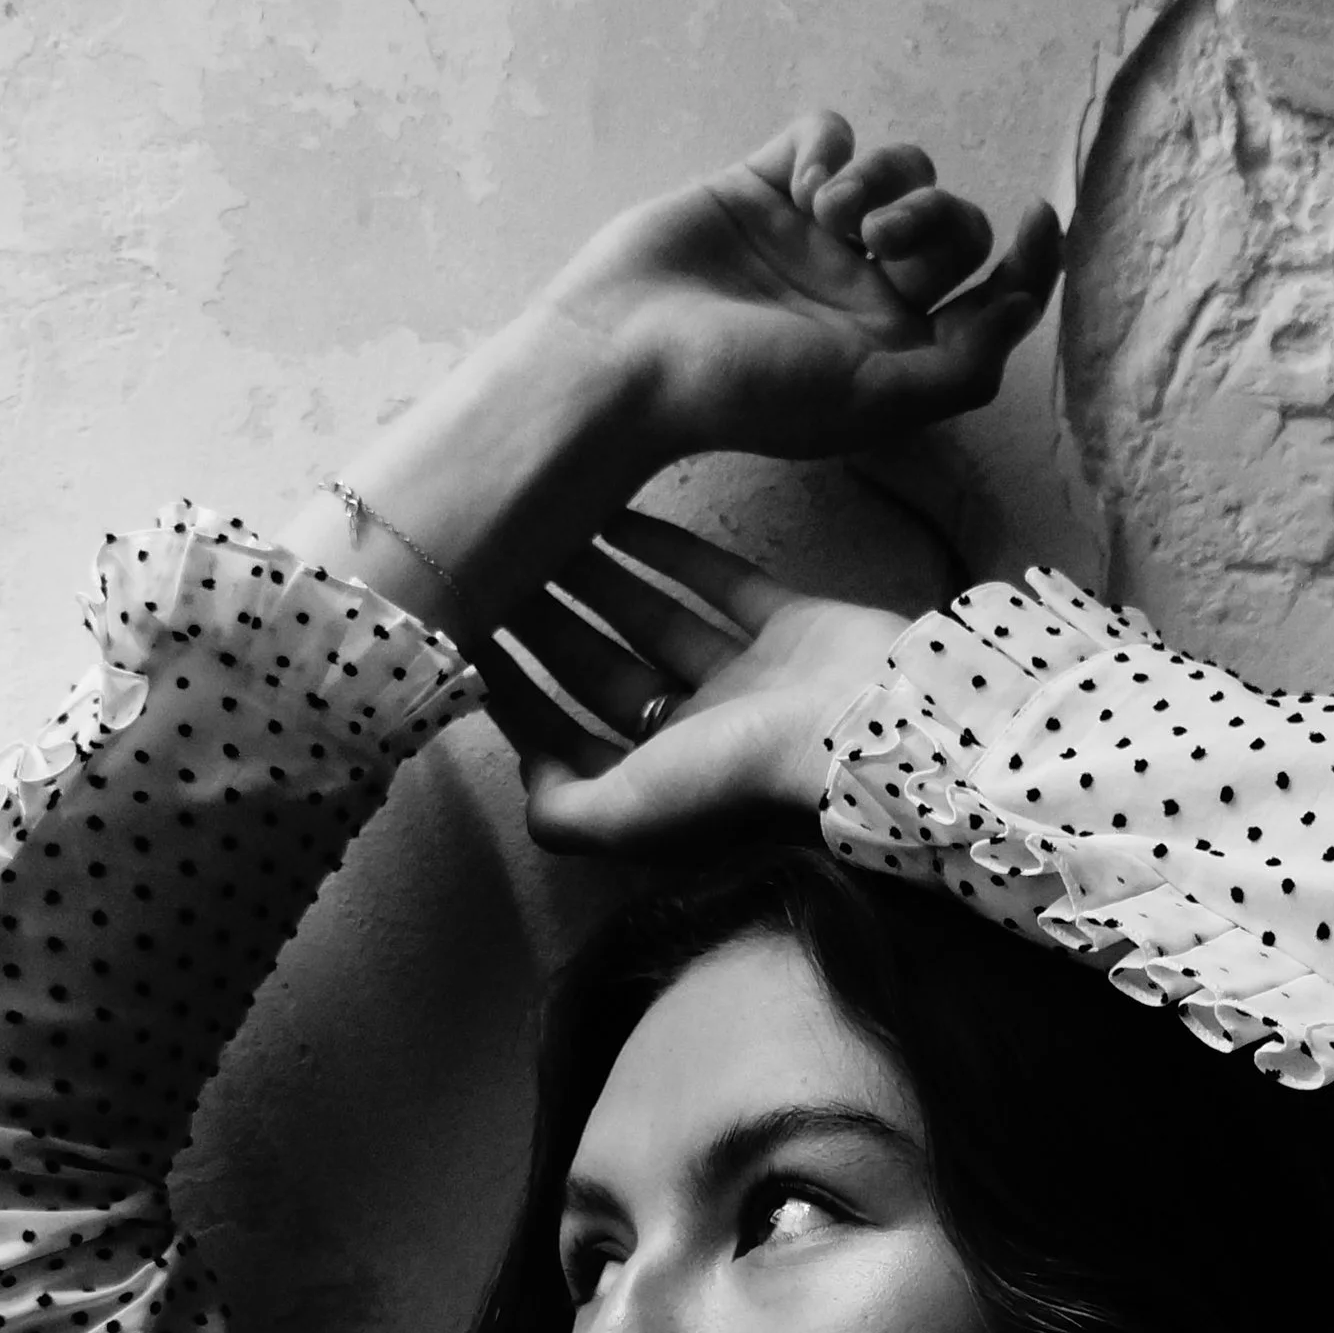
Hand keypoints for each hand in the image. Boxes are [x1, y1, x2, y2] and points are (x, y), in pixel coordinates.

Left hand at [480, 514, 910, 852]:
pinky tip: (616, 514)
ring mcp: (749, 679)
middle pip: (605, 674)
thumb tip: (525, 778)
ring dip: (597, 579)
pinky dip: (668, 550)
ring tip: (542, 525)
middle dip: (548, 626)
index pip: (573, 740)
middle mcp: (702, 736)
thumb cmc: (739, 778)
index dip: (518, 695)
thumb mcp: (629, 818)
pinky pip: (718, 581)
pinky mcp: (791, 626)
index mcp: (666, 787)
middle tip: (494, 563)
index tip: (468, 638)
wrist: (865, 728)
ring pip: (654, 621)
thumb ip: (564, 813)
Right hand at [535, 111, 1061, 462]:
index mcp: (898, 352)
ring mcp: (815, 238)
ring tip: (828, 214)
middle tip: (876, 243)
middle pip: (954, 226)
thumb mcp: (872, 403)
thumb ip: (963, 366)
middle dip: (934, 217)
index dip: (1031, 258)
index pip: (993, 296)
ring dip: (882, 179)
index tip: (1038, 216)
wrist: (625, 358)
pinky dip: (827, 147)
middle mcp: (865, 295)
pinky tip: (798, 184)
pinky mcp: (764, 187)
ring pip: (901, 172)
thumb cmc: (743, 394)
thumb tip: (1022, 304)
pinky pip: (827, 136)